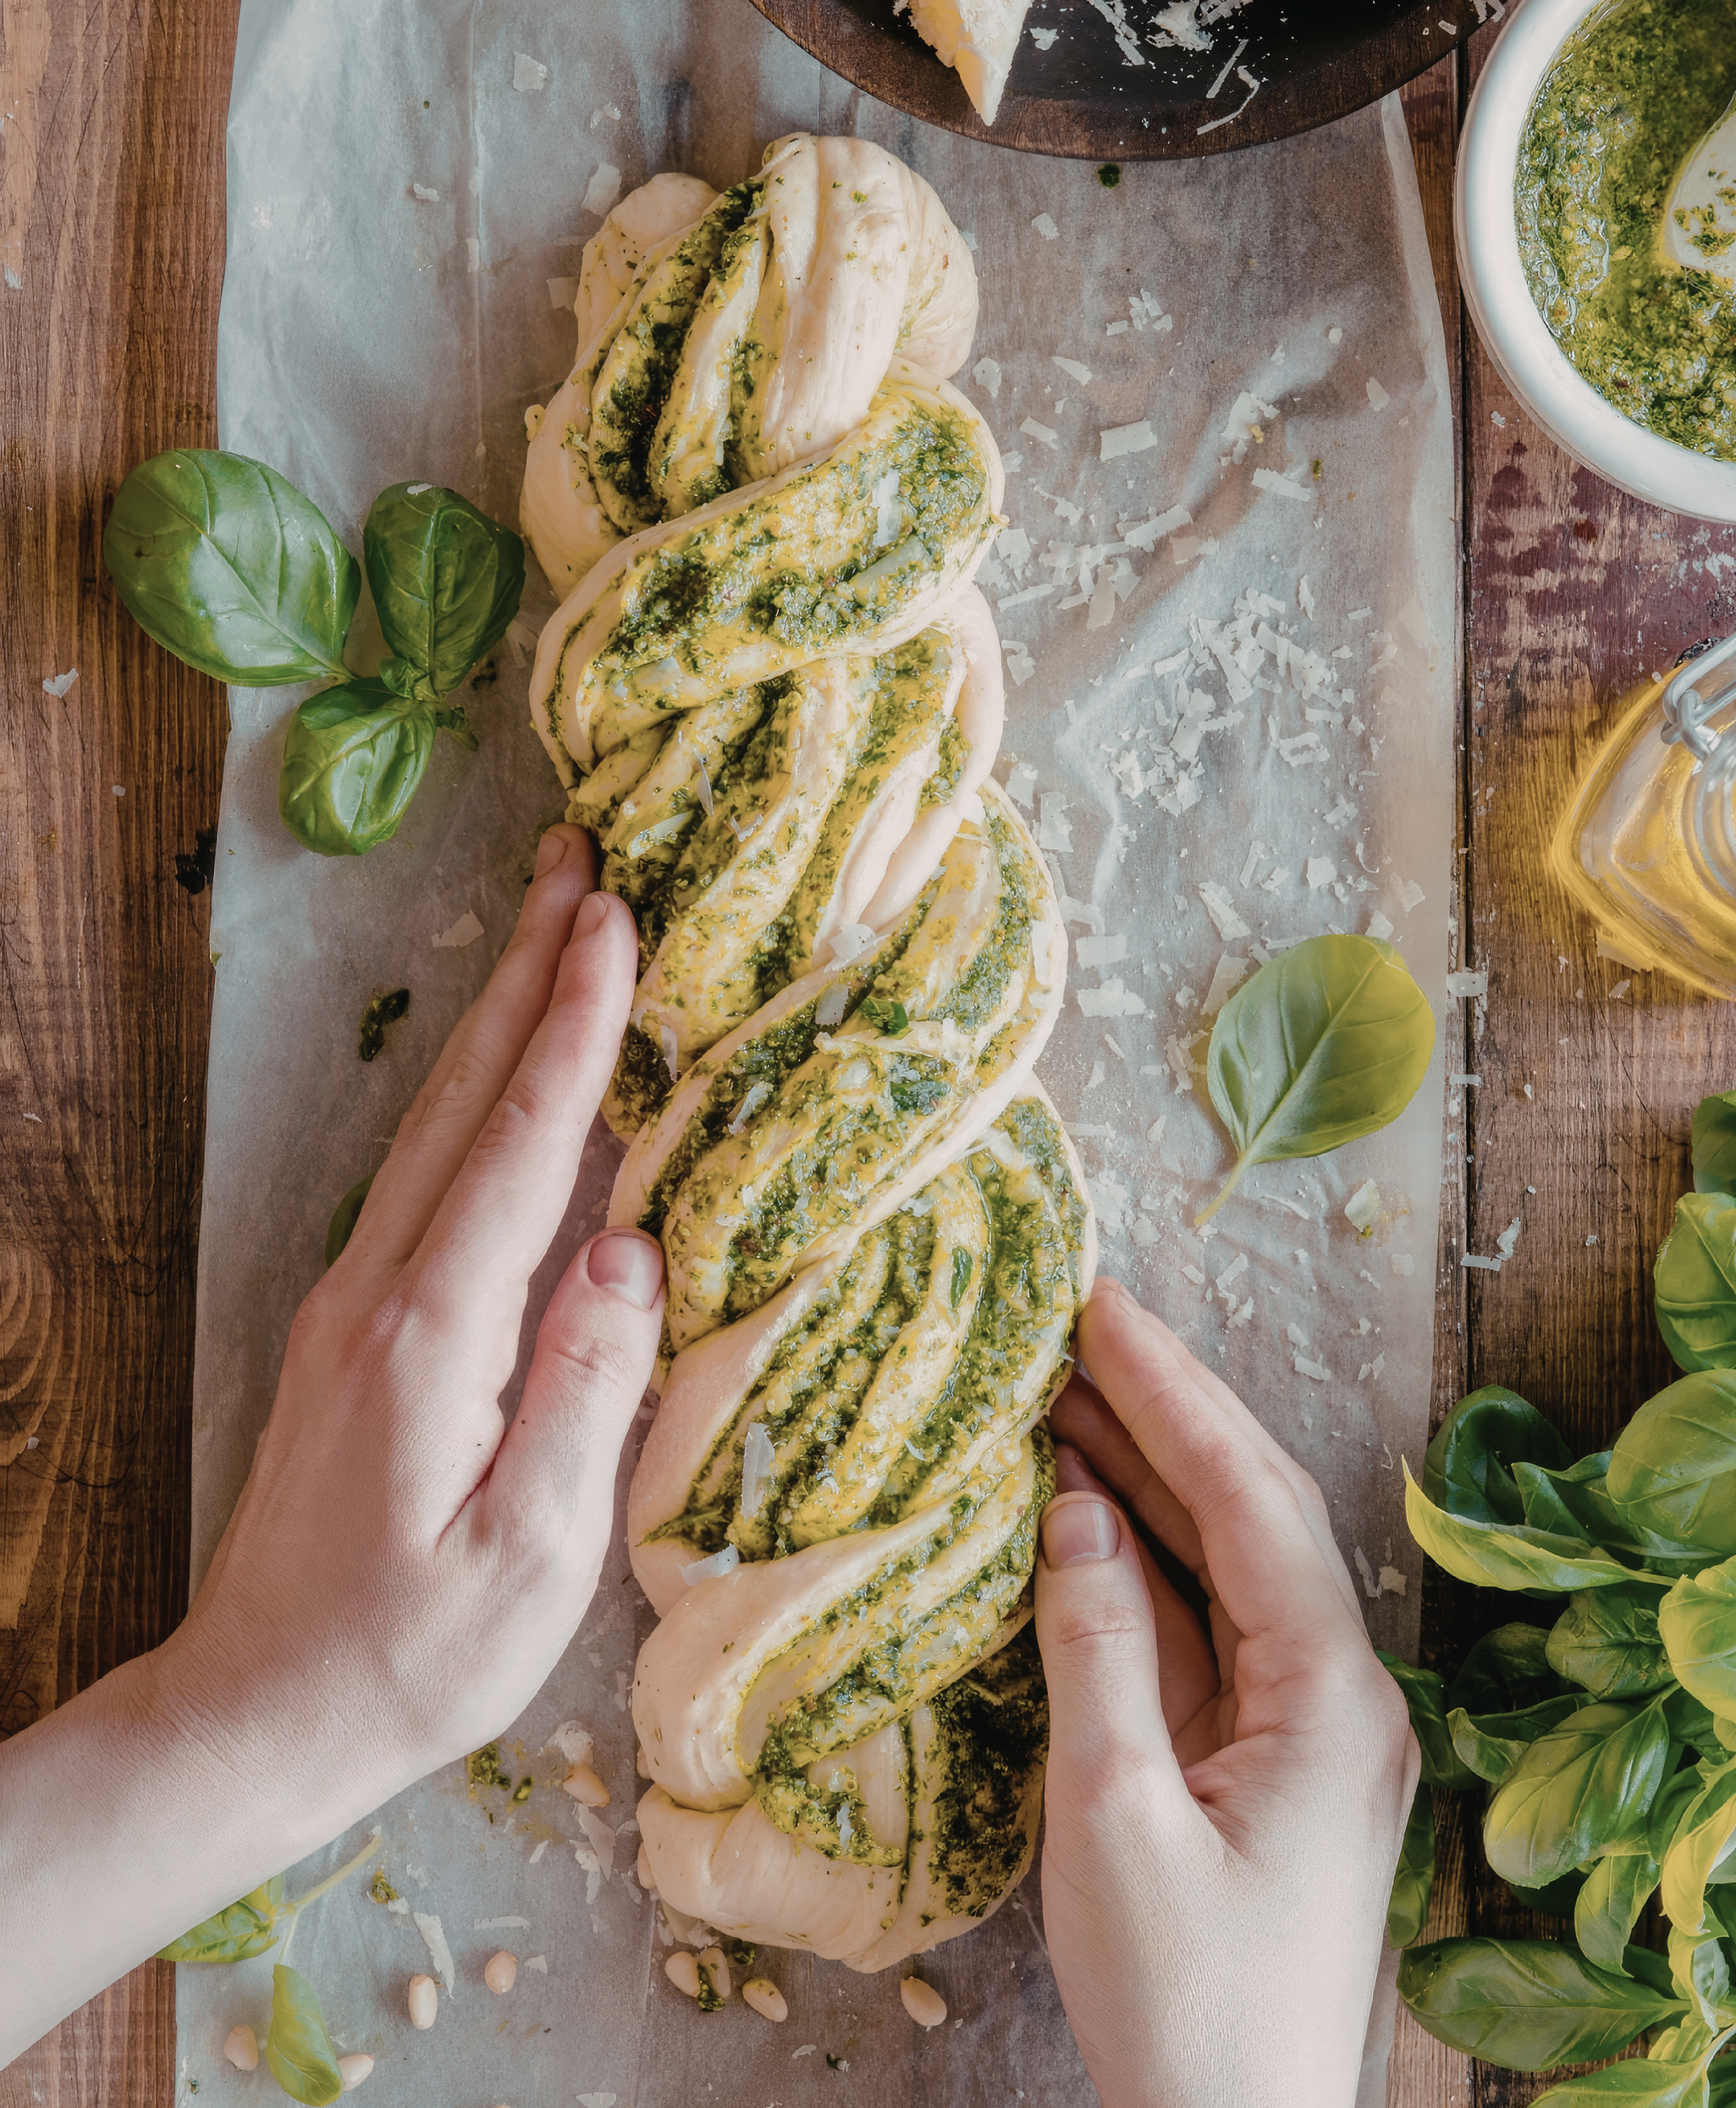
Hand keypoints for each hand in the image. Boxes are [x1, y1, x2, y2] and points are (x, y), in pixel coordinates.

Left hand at [0, 823, 662, 2058]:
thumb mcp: (529, 1557)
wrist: (258, 1714)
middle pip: (462, 1101)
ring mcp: (353, 1301)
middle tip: (577, 862)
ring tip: (552, 927)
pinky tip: (508, 1074)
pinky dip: (476, 1092)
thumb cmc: (413, 1655)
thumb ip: (585, 1396)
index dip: (574, 1033)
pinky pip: (425, 1172)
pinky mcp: (354, 1325)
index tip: (615, 925)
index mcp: (431, 1336)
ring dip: (498, 1018)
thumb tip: (635, 1251)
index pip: (518, 1151)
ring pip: (433, 1125)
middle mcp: (379, 1292)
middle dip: (527, 976)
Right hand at [1035, 1279, 1415, 2107]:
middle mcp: (1341, 1691)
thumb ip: (1096, 1647)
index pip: (1248, 1499)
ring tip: (1063, 1391)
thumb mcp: (1115, 1820)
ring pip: (1225, 1564)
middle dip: (1166, 1411)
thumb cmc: (1187, 2008)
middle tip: (1079, 1322)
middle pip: (1252, 1511)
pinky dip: (1141, 1563)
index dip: (1173, 1393)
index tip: (1103, 1308)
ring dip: (1147, 1478)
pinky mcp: (1266, 1762)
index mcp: (1332, 1695)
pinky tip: (1082, 1512)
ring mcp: (1307, 1726)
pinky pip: (1204, 1630)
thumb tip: (1074, 1505)